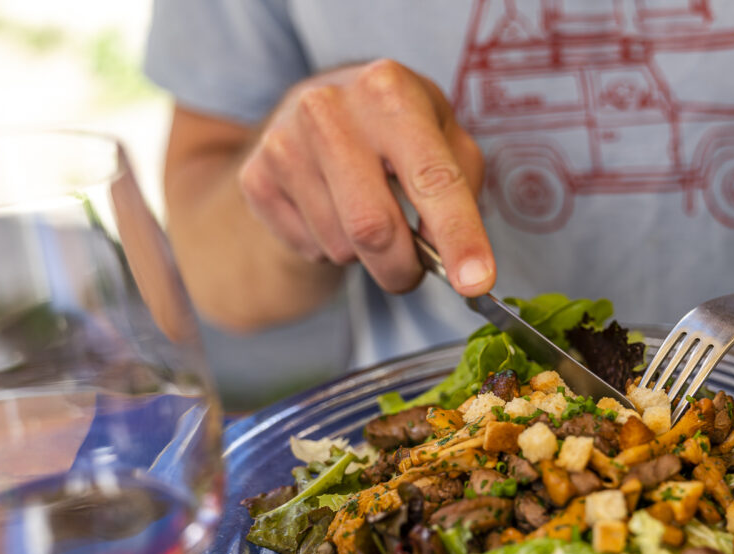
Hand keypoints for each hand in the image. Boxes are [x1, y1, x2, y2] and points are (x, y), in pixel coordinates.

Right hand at [237, 60, 493, 295]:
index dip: (459, 237)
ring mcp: (284, 142)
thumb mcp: (446, 139)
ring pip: (342, 246)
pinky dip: (332, 248)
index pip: (432, 178)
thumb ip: (461, 193)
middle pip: (374, 227)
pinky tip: (334, 210)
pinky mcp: (256, 176)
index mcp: (389, 90)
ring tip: (368, 213)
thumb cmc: (400, 129)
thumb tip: (452, 258)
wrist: (321, 105)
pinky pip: (310, 248)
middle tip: (416, 272)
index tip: (477, 283)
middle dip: (404, 269)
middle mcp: (328, 108)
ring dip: (367, 256)